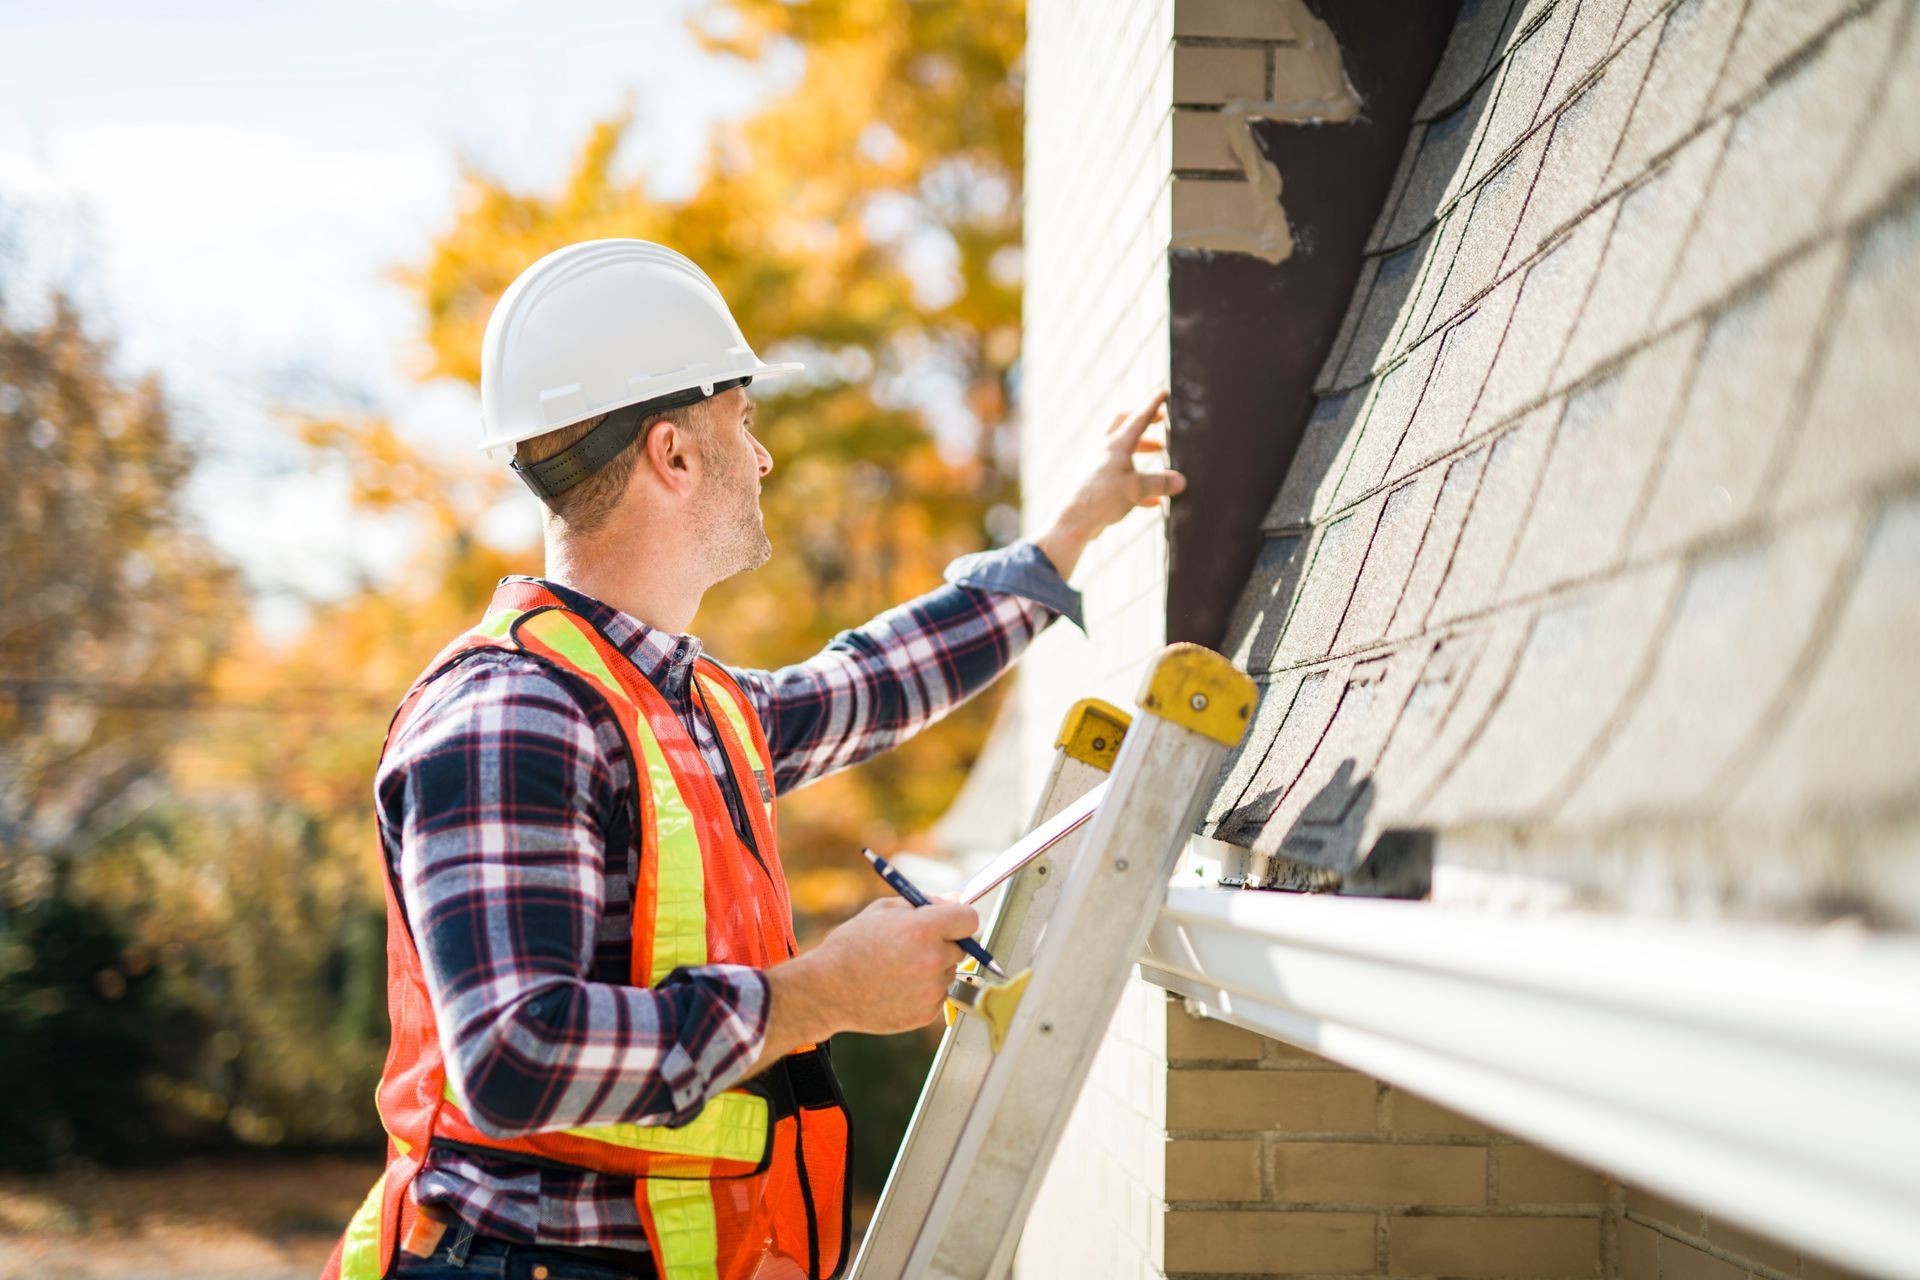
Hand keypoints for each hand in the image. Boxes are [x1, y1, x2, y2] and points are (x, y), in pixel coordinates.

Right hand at [753, 897, 978, 1066]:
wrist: (827, 989)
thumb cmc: (851, 946)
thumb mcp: (882, 910)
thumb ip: (924, 903)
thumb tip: (955, 899)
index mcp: (924, 929)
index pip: (970, 919)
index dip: (960, 918)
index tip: (953, 922)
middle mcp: (933, 959)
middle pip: (961, 947)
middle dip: (944, 944)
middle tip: (915, 946)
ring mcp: (931, 990)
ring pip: (948, 973)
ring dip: (933, 969)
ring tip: (898, 969)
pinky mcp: (926, 1014)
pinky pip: (938, 996)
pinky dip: (924, 991)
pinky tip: (897, 987)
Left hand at [1032, 390, 1186, 579]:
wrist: (1073, 521)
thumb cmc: (1102, 499)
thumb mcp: (1136, 489)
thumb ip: (1160, 483)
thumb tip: (1181, 481)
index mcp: (1115, 445)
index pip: (1138, 419)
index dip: (1152, 405)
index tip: (1163, 392)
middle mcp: (1104, 451)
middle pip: (1123, 425)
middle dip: (1143, 421)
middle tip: (1160, 422)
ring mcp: (1099, 466)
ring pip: (1123, 450)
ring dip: (1142, 449)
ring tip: (1160, 454)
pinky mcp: (1097, 485)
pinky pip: (1121, 477)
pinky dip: (1138, 482)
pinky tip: (1154, 500)